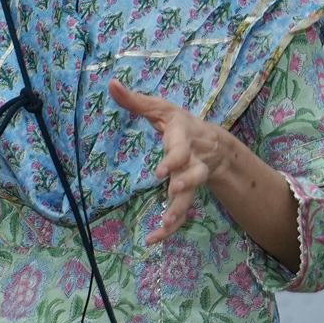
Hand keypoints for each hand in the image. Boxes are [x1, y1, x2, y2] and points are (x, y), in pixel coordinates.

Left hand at [107, 78, 231, 244]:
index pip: (181, 149)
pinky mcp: (187, 195)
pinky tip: (152, 240)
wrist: (213, 143)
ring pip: (189, 199)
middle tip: (172, 192)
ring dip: (177, 212)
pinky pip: (181, 215)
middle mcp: (192, 162)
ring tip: (163, 224)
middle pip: (194, 176)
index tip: (161, 171)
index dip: (173, 159)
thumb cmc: (180, 123)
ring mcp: (191, 181)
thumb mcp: (160, 108)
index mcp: (184, 139)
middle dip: (185, 185)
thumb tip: (110, 82)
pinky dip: (169, 229)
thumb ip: (135, 100)